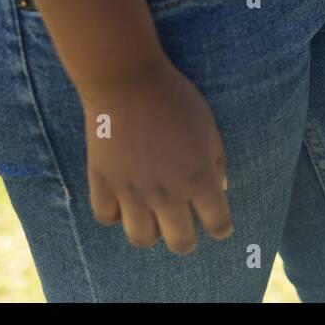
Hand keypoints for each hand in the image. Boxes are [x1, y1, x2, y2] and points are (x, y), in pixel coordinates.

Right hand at [79, 53, 231, 252]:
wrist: (127, 81)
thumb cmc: (175, 98)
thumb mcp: (208, 126)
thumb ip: (216, 161)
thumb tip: (220, 188)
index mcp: (198, 179)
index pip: (218, 224)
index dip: (221, 227)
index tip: (218, 223)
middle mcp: (166, 194)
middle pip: (180, 243)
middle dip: (186, 239)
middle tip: (184, 225)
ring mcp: (132, 192)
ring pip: (141, 239)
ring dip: (151, 231)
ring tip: (152, 215)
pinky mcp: (102, 184)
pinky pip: (107, 217)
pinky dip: (116, 214)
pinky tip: (123, 200)